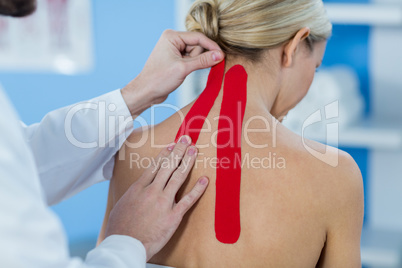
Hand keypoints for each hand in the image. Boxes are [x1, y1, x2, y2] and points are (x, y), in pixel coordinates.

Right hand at [104, 136, 208, 260]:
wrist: (124, 244)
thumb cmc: (119, 227)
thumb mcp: (121, 205)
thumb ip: (132, 194)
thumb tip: (136, 189)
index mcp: (139, 188)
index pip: (155, 166)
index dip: (165, 154)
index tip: (172, 145)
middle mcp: (152, 191)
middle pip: (168, 167)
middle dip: (179, 151)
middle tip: (187, 140)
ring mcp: (163, 202)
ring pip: (178, 177)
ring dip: (187, 162)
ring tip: (194, 151)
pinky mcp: (173, 216)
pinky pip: (188, 200)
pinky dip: (197, 189)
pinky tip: (204, 180)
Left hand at [121, 29, 223, 115]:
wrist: (146, 92)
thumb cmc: (158, 79)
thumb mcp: (183, 68)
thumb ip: (203, 61)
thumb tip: (219, 55)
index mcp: (172, 36)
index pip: (198, 37)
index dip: (211, 47)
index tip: (221, 55)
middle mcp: (173, 40)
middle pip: (197, 45)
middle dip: (199, 58)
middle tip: (189, 68)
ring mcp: (174, 49)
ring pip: (196, 54)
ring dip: (195, 64)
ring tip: (183, 72)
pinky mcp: (176, 59)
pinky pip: (191, 60)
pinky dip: (193, 66)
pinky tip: (185, 73)